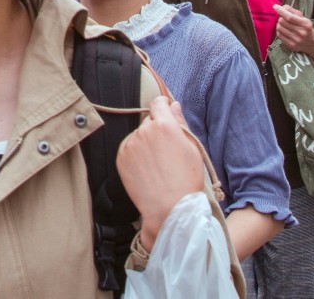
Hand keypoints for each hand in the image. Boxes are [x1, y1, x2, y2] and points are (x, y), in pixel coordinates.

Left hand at [115, 97, 206, 249]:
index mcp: (164, 125)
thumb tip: (174, 105)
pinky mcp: (121, 157)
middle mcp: (144, 130)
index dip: (163, 106)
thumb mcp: (192, 148)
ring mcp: (130, 144)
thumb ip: (181, 123)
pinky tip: (148, 169)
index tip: (165, 110)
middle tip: (167, 150)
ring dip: (145, 142)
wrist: (170, 208)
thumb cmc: (187, 180)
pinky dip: (136, 154)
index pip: (158, 104)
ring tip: (158, 164)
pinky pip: (129, 148)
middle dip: (156, 130)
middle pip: (149, 122)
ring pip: (138, 136)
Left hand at [272, 3, 313, 52]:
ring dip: (279, 24)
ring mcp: (296, 40)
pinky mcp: (291, 45)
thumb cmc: (305, 27)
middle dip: (280, 17)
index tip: (275, 7)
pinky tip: (283, 30)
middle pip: (282, 22)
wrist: (312, 43)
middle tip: (283, 18)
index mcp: (306, 24)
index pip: (290, 17)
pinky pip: (279, 35)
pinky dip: (279, 31)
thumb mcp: (302, 17)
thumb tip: (281, 7)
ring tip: (284, 24)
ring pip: (279, 28)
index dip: (281, 11)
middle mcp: (301, 33)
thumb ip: (292, 10)